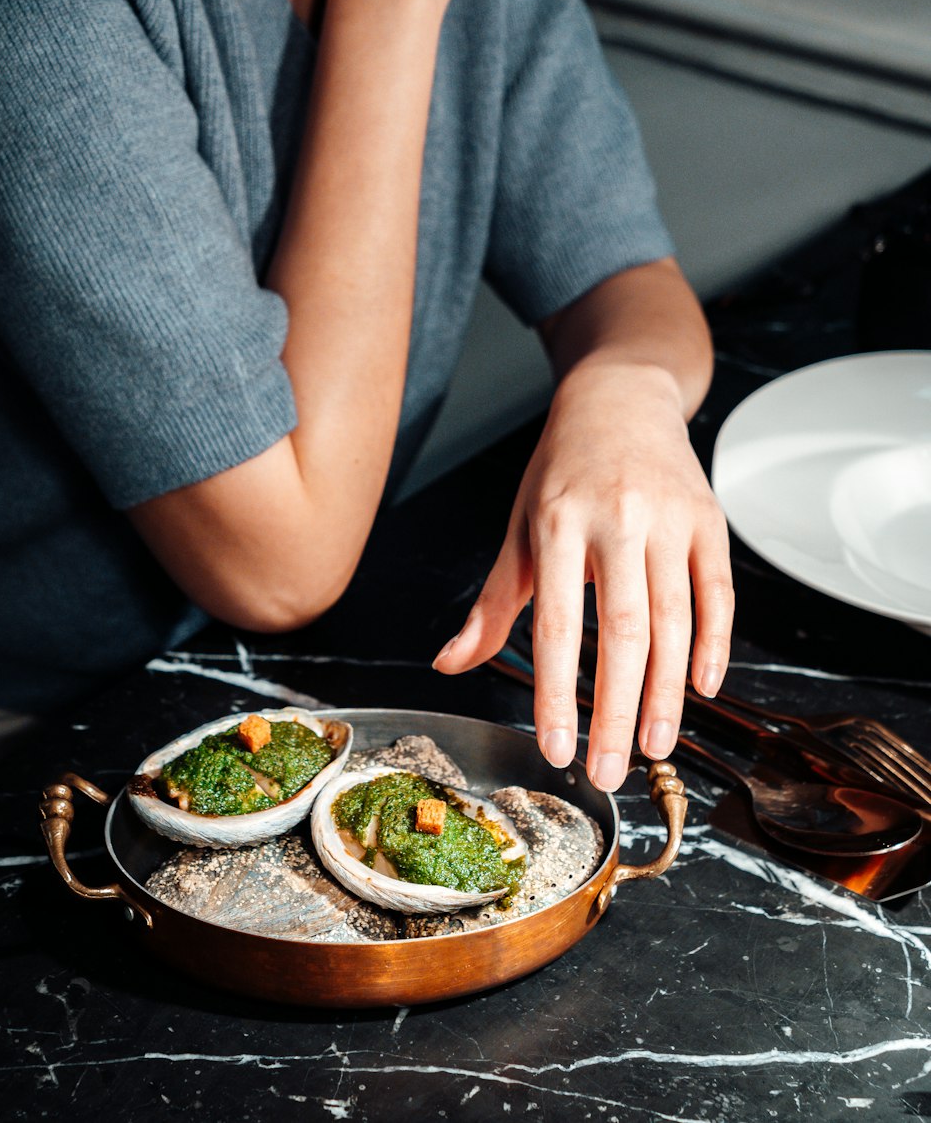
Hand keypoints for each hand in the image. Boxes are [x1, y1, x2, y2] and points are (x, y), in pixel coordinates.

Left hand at [432, 360, 733, 790]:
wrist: (621, 397)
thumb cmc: (562, 471)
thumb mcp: (520, 527)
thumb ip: (493, 603)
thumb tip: (450, 664)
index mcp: (560, 522)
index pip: (559, 623)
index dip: (558, 692)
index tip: (556, 749)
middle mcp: (618, 518)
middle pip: (623, 630)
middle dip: (616, 710)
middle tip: (608, 772)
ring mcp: (670, 517)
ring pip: (673, 619)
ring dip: (666, 692)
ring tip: (654, 747)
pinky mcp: (710, 519)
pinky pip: (719, 593)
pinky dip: (713, 644)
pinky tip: (703, 687)